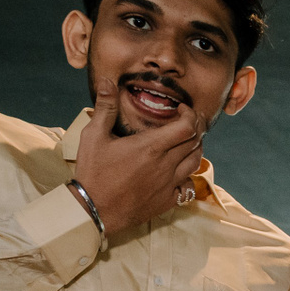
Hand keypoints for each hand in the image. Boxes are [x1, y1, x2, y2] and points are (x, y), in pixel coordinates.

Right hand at [70, 79, 207, 233]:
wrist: (94, 208)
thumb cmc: (93, 172)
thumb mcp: (94, 135)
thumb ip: (105, 107)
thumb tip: (107, 82)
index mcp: (150, 147)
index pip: (186, 127)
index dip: (190, 115)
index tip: (182, 110)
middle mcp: (165, 165)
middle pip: (195, 142)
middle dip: (196, 128)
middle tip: (188, 121)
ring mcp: (169, 184)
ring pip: (196, 162)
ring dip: (196, 148)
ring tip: (187, 141)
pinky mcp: (168, 200)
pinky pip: (189, 186)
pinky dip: (189, 174)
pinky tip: (180, 169)